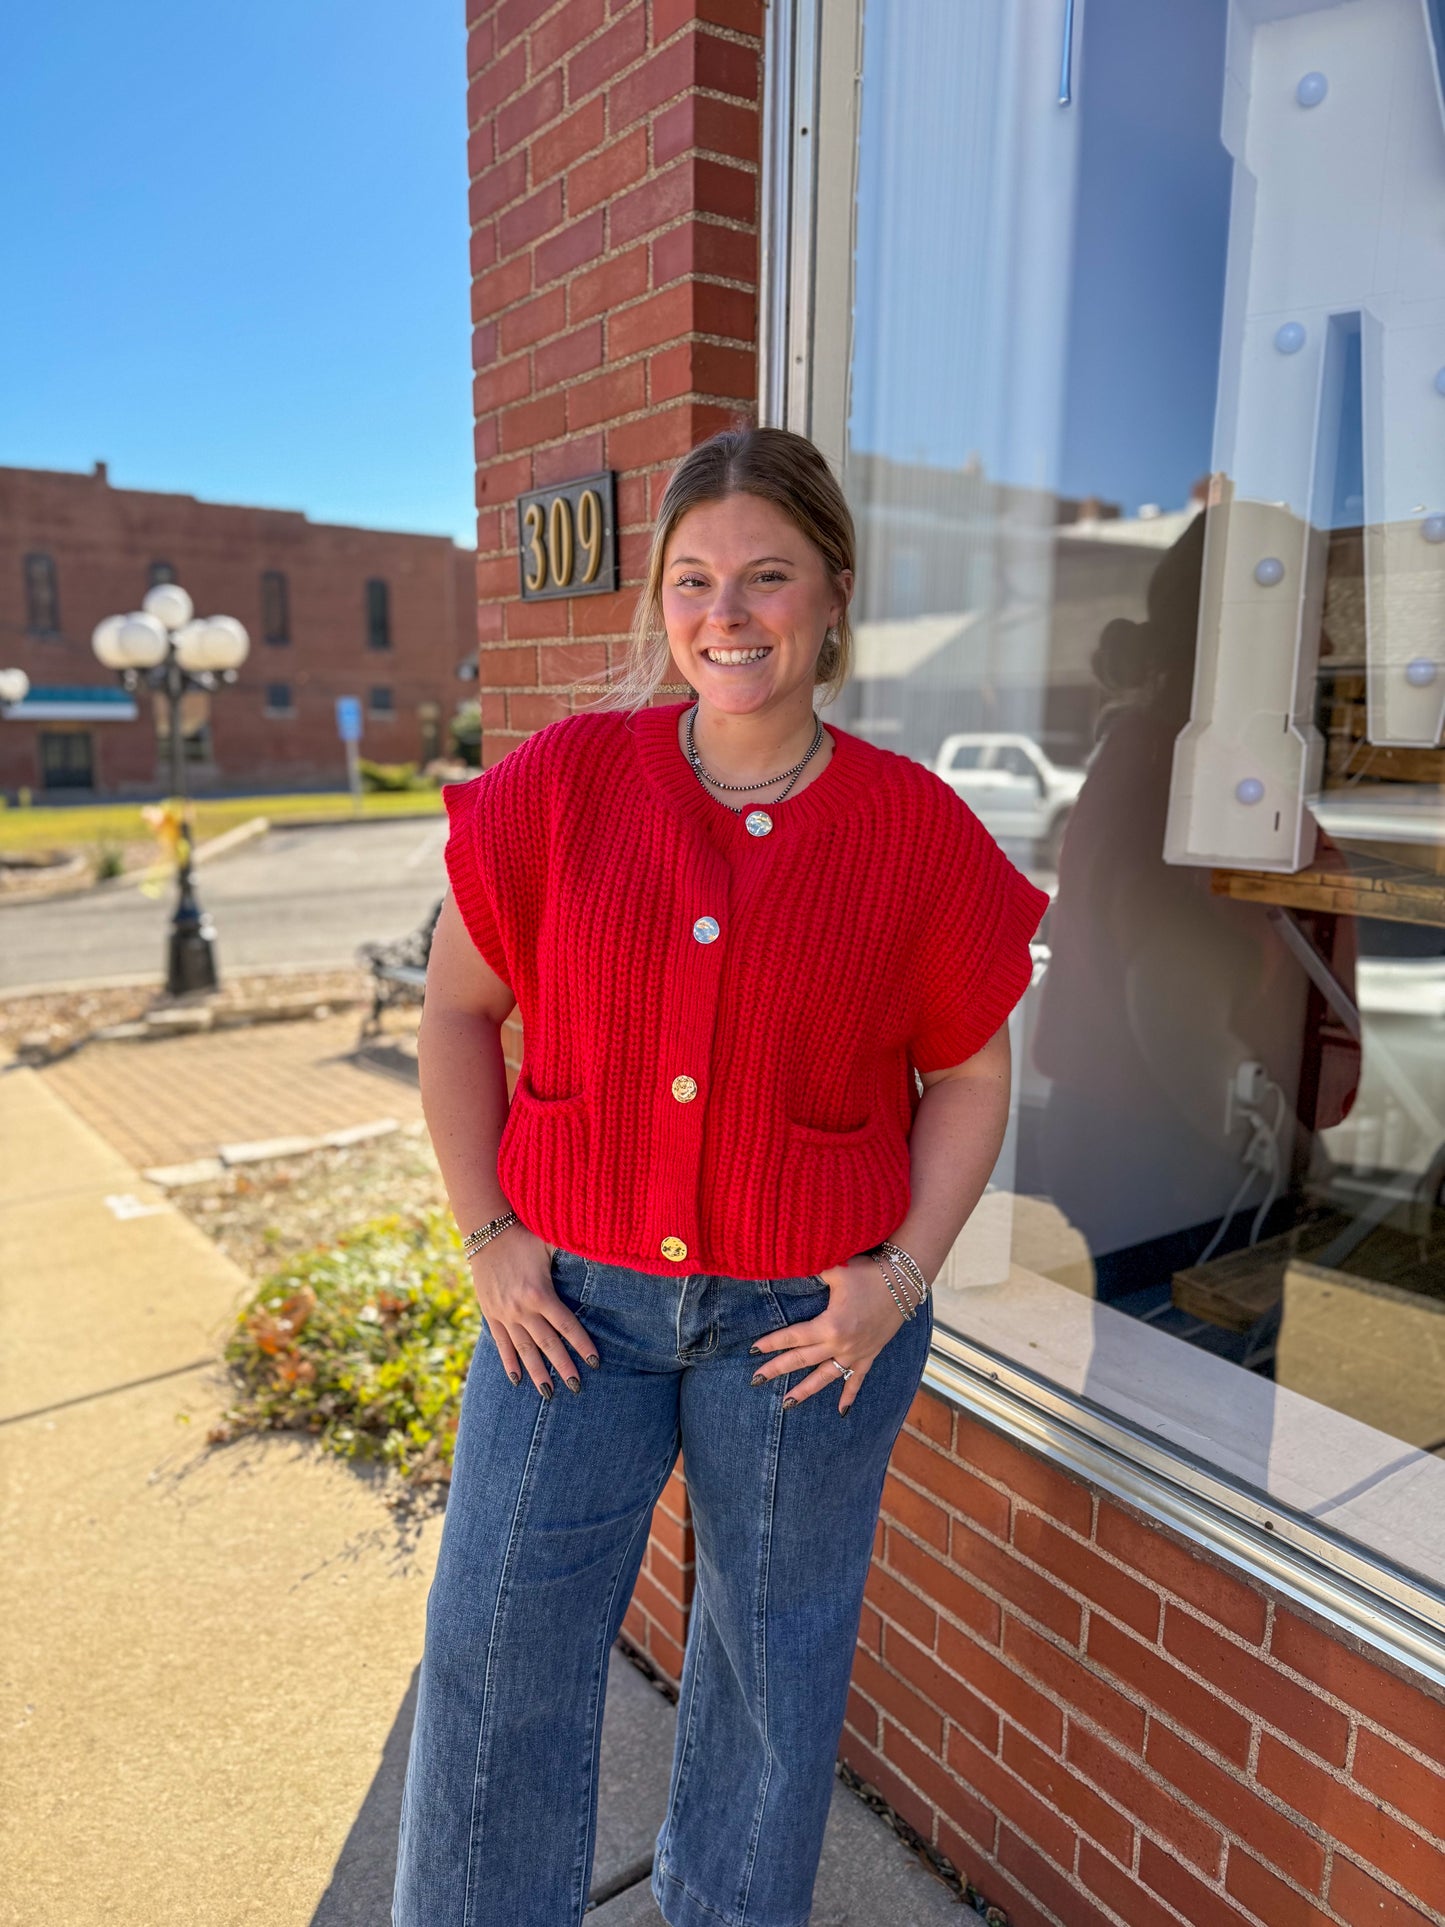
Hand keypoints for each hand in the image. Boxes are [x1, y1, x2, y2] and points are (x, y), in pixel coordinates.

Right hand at [468, 1231, 598, 1398]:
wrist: (485, 1233)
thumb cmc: (524, 1236)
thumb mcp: (551, 1242)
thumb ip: (574, 1251)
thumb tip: (603, 1251)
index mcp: (540, 1293)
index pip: (566, 1325)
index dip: (581, 1344)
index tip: (595, 1362)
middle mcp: (522, 1309)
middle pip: (547, 1344)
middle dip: (563, 1367)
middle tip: (577, 1387)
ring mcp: (504, 1314)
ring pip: (523, 1350)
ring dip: (537, 1372)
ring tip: (549, 1393)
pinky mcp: (490, 1314)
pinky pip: (501, 1343)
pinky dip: (509, 1362)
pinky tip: (516, 1380)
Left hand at [748, 1253, 918, 1413]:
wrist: (904, 1282)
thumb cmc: (869, 1273)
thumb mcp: (837, 1269)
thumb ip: (810, 1270)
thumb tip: (786, 1264)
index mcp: (829, 1325)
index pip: (793, 1337)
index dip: (771, 1343)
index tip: (752, 1350)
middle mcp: (841, 1344)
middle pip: (802, 1360)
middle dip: (777, 1369)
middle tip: (755, 1380)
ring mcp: (856, 1353)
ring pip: (825, 1377)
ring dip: (805, 1391)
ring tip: (787, 1404)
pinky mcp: (870, 1355)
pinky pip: (857, 1379)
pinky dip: (849, 1395)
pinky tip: (841, 1412)